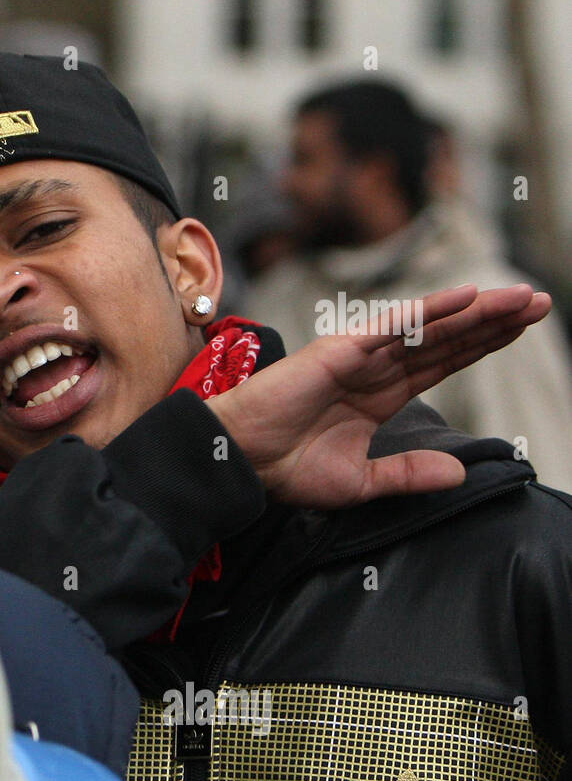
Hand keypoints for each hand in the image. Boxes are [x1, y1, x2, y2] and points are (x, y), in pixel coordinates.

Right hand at [206, 283, 550, 508]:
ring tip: (523, 298)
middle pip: (447, 338)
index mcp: (379, 395)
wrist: (239, 460)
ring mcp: (359, 356)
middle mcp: (374, 368)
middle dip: (494, 321)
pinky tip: (467, 298)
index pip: (443, 362)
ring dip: (477, 310)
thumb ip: (409, 473)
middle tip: (541, 302)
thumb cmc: (285, 469)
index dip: (483, 345)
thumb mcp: (360, 481)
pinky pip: (394, 327)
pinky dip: (430, 311)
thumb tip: (459, 473)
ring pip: (430, 326)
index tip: (524, 330)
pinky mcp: (340, 351)